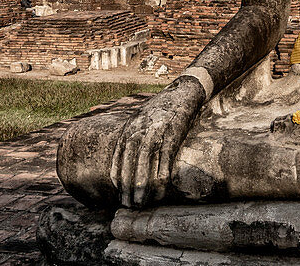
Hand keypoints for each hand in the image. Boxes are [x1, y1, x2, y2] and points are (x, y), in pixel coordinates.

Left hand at [110, 76, 204, 207]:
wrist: (182, 93)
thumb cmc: (161, 109)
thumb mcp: (140, 118)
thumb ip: (131, 135)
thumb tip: (124, 157)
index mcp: (129, 129)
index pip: (117, 159)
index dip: (117, 179)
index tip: (118, 193)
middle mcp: (138, 132)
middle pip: (129, 166)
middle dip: (127, 188)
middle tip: (128, 205)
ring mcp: (155, 134)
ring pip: (144, 167)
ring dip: (141, 188)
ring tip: (140, 203)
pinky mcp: (171, 137)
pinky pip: (163, 163)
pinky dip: (160, 180)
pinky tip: (159, 192)